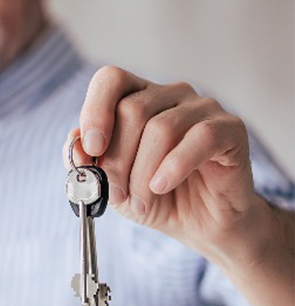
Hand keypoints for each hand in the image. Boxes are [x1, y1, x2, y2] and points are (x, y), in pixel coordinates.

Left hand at [64, 66, 262, 263]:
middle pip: (132, 110)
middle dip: (117, 159)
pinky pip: (199, 138)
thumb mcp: (110, 185)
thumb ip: (87, 161)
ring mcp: (202, 108)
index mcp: (137, 98)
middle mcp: (170, 95)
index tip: (92, 148)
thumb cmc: (155, 198)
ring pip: (161, 128)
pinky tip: (162, 186)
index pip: (110, 80)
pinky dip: (173, 167)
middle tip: (118, 193)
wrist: (201, 226)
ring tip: (142, 200)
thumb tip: (75, 141)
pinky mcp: (230, 129)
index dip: (95, 110)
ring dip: (143, 173)